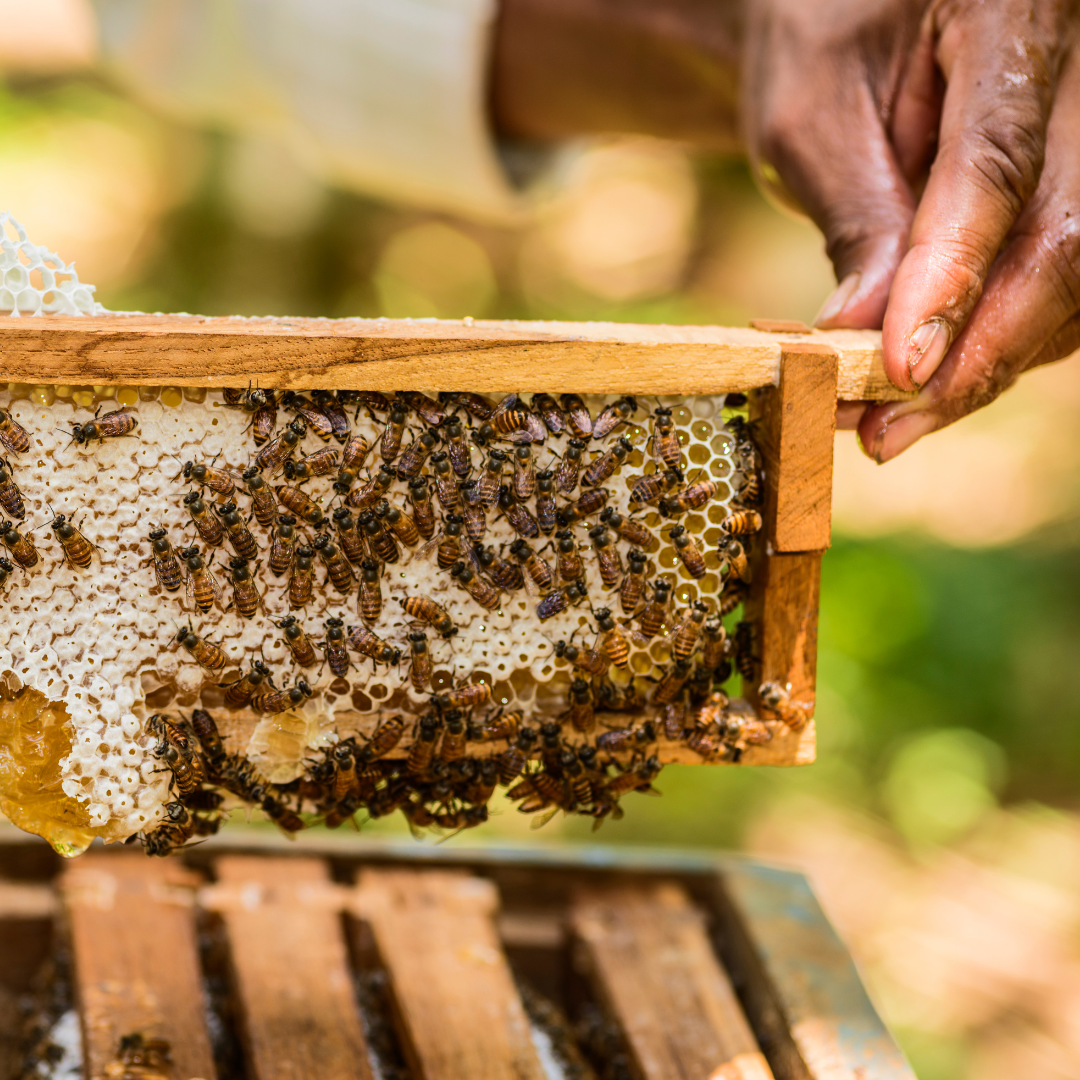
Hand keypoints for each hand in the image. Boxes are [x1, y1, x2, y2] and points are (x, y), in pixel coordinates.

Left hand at [857, 0, 1079, 461]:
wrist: (847, 25)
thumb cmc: (820, 52)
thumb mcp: (811, 124)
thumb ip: (856, 222)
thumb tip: (868, 345)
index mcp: (1007, 11)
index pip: (997, 165)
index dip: (955, 279)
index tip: (900, 370)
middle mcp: (1075, 74)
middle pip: (1064, 237)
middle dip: (977, 353)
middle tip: (886, 432)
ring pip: (1071, 280)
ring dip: (982, 368)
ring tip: (887, 425)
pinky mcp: (1069, 192)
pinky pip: (1056, 288)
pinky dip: (991, 349)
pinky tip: (925, 390)